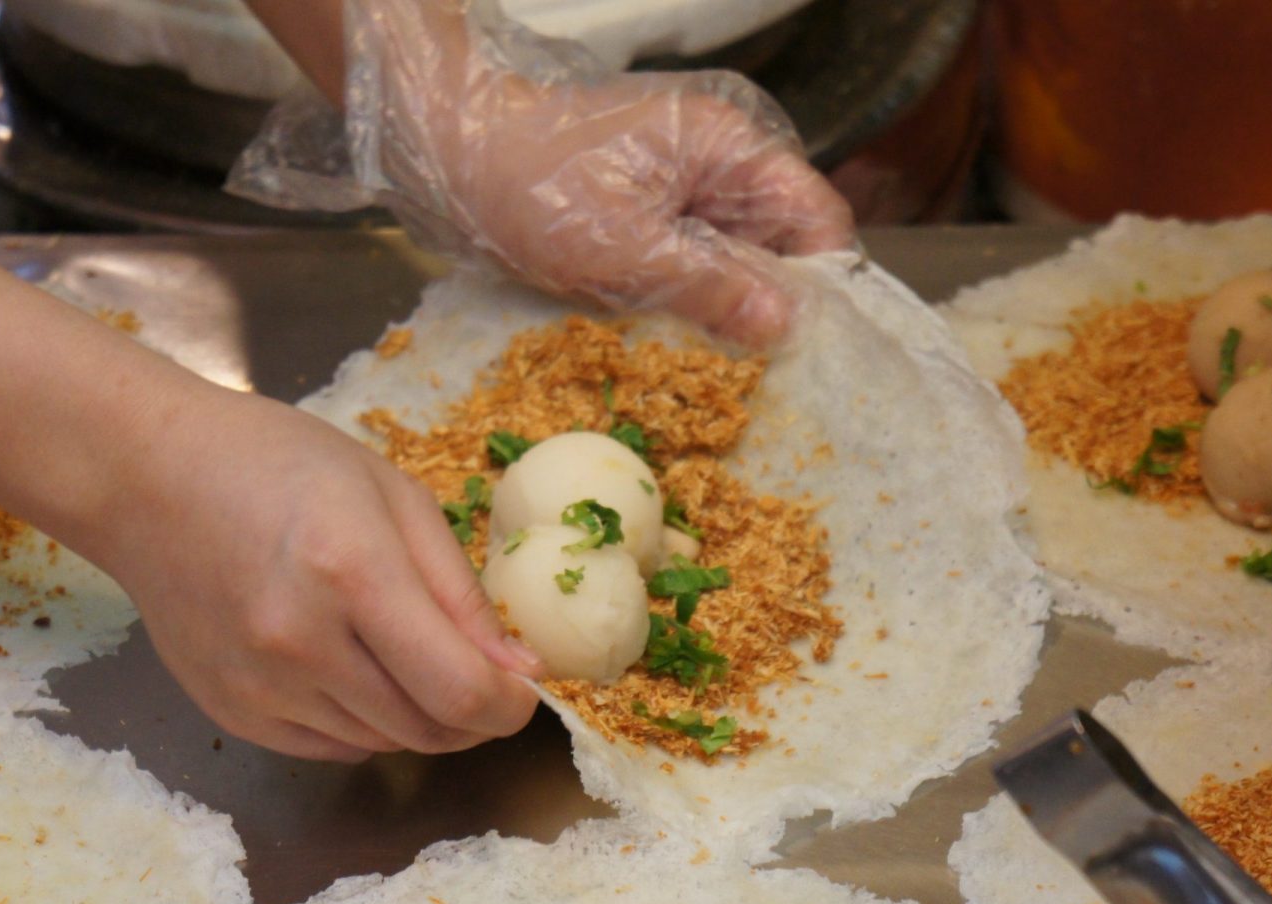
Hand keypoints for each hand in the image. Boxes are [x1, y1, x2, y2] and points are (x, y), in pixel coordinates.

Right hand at [88, 386, 542, 762]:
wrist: (148, 480)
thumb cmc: (277, 465)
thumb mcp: (392, 496)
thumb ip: (459, 592)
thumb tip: (519, 673)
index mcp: (351, 571)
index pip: (460, 690)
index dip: (509, 706)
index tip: (521, 688)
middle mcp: (301, 642)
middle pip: (427, 730)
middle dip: (471, 714)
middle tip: (473, 672)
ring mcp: (261, 687)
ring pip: (383, 745)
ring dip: (415, 717)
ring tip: (400, 653)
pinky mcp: (233, 713)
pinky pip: (331, 747)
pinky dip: (360, 722)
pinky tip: (347, 665)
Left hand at [230, 0, 854, 349]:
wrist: (449, 157)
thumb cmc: (532, 187)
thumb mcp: (625, 249)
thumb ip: (711, 285)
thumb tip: (786, 325)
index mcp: (730, 150)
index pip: (817, 220)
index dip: (822, 287)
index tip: (814, 353)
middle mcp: (717, 168)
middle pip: (780, 249)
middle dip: (772, 313)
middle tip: (765, 384)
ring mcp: (681, 196)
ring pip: (733, 268)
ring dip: (725, 320)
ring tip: (720, 383)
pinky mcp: (646, 223)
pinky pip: (688, 272)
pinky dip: (685, 312)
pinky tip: (676, 358)